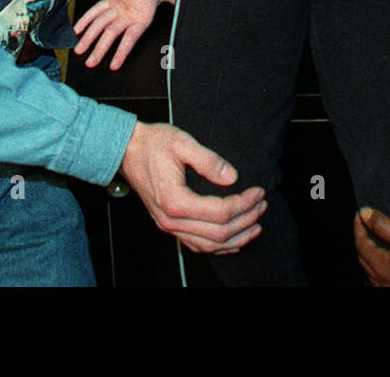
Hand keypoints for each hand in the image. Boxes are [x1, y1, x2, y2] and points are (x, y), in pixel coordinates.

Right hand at [72, 0, 175, 69]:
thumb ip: (173, 0)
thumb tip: (183, 4)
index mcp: (140, 16)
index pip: (129, 39)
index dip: (121, 53)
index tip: (113, 66)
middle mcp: (125, 14)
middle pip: (109, 35)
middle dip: (99, 50)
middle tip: (89, 63)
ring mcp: (114, 7)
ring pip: (99, 25)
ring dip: (88, 38)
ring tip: (79, 50)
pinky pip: (95, 11)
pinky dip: (85, 20)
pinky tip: (77, 29)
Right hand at [120, 121, 265, 254]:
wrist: (127, 150)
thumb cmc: (153, 144)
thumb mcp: (182, 142)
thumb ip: (209, 161)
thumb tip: (232, 177)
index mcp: (176, 201)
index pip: (220, 212)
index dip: (244, 204)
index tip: (258, 192)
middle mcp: (171, 220)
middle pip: (217, 233)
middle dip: (245, 221)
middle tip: (262, 206)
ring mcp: (168, 226)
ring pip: (208, 245)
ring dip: (235, 238)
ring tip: (255, 226)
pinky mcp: (168, 224)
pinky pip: (195, 244)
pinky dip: (217, 247)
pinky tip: (231, 241)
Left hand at [355, 207, 389, 286]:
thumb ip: (383, 225)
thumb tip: (364, 213)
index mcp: (381, 266)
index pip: (360, 243)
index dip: (359, 225)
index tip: (360, 212)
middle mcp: (382, 281)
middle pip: (363, 257)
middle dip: (362, 237)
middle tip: (365, 222)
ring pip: (370, 269)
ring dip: (368, 253)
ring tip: (373, 238)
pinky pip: (380, 278)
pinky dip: (377, 266)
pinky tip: (386, 260)